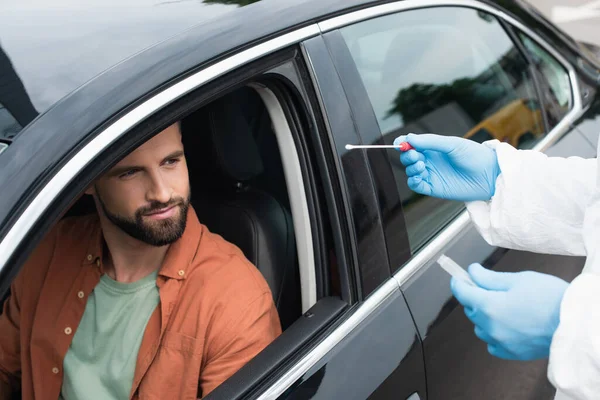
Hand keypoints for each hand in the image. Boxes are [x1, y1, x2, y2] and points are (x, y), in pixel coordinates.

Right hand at [394, 133, 500, 201]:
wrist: (489, 175)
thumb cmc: (475, 156)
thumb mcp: (452, 144)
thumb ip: (430, 141)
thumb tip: (409, 138)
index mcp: (434, 147)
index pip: (412, 144)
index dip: (403, 143)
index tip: (400, 142)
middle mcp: (431, 160)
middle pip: (409, 158)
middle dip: (408, 155)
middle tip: (416, 155)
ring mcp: (432, 174)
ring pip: (410, 171)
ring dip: (411, 168)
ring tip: (422, 165)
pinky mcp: (434, 188)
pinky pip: (416, 185)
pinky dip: (413, 181)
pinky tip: (420, 176)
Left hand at [451, 263, 567, 360]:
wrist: (574, 323)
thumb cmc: (549, 297)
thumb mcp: (518, 279)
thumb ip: (489, 278)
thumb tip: (472, 272)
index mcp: (489, 306)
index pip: (462, 293)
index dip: (459, 282)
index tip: (459, 277)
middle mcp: (490, 327)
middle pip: (471, 310)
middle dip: (474, 297)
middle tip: (487, 287)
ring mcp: (500, 342)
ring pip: (480, 328)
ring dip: (484, 317)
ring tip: (502, 307)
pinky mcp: (512, 353)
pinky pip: (492, 344)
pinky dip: (494, 335)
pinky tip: (506, 326)